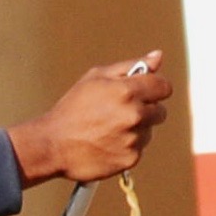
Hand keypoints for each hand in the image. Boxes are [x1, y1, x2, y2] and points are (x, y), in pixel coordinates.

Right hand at [8, 54, 173, 185]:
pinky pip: (138, 149)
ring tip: (108, 130)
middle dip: (145, 110)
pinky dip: (126, 147)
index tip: (145, 93)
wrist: (52, 145)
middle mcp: (134, 115)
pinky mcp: (130, 158)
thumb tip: (158, 57)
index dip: (154, 88)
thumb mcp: (95, 79)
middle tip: (119, 113)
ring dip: (135, 129)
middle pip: (160, 111)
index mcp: (127, 91)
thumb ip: (130, 67)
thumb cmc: (72, 108)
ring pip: (148, 131)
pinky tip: (107, 144)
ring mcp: (133, 139)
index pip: (163, 87)